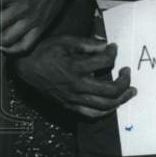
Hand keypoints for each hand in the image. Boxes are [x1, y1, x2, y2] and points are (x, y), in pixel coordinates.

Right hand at [14, 33, 135, 118]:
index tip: (114, 48)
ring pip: (104, 106)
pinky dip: (106, 111)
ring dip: (121, 100)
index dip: (113, 53)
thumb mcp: (65, 41)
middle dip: (124, 82)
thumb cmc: (44, 51)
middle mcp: (77, 86)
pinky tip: (112, 105)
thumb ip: (87, 44)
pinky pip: (92, 115)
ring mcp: (73, 98)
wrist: (26, 67)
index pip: (104, 62)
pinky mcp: (69, 106)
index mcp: (76, 67)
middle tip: (127, 73)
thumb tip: (106, 45)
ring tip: (129, 92)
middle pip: (110, 90)